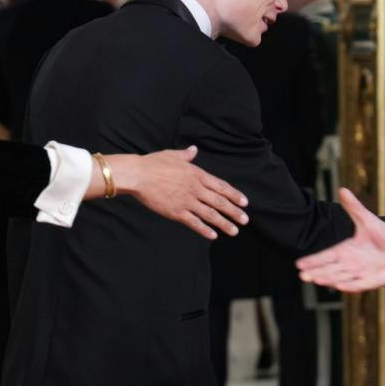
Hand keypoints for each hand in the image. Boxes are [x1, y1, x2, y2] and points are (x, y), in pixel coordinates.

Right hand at [108, 146, 248, 239]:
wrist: (138, 175)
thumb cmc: (153, 163)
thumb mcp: (172, 155)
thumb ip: (186, 155)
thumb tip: (194, 150)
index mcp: (196, 174)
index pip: (221, 186)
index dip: (234, 195)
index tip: (245, 203)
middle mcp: (195, 188)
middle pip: (219, 201)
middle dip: (234, 211)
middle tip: (245, 220)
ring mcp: (186, 201)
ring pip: (210, 214)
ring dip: (224, 223)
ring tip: (234, 231)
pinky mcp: (176, 212)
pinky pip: (194, 222)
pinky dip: (204, 229)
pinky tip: (213, 235)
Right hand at [296, 188, 384, 290]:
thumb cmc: (383, 236)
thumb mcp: (367, 220)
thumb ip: (354, 207)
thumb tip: (342, 189)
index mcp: (346, 250)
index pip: (326, 256)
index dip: (313, 260)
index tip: (299, 264)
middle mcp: (350, 263)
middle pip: (330, 269)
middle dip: (316, 272)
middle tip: (303, 275)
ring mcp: (361, 273)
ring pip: (341, 277)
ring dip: (329, 279)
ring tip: (316, 280)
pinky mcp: (373, 280)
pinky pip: (359, 284)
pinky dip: (350, 285)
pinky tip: (339, 286)